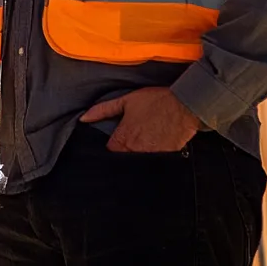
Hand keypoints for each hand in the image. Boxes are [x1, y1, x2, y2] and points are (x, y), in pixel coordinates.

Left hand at [80, 87, 201, 152]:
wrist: (183, 106)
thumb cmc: (154, 101)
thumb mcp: (125, 101)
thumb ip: (103, 110)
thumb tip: (83, 118)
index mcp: (123, 139)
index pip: (110, 152)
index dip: (111, 147)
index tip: (115, 140)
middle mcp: (135, 151)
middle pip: (123, 159)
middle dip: (124, 153)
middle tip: (130, 141)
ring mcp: (150, 157)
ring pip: (138, 162)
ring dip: (138, 156)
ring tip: (144, 144)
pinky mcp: (165, 159)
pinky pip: (154, 165)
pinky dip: (153, 158)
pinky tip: (156, 146)